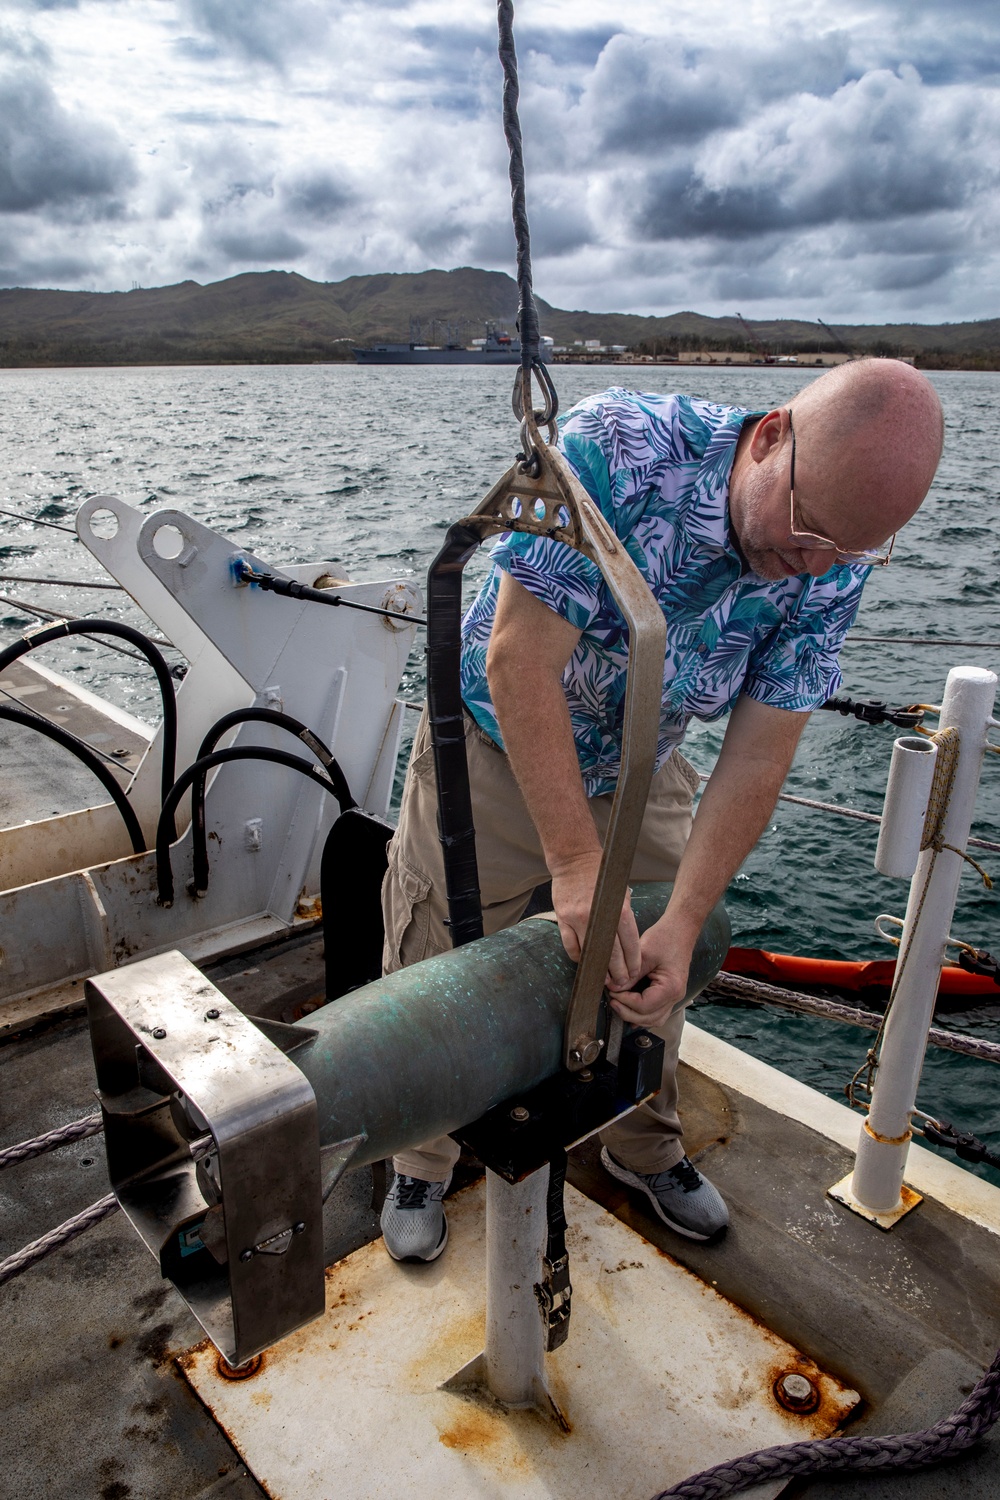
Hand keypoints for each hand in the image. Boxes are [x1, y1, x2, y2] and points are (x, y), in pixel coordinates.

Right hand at [550, 852, 641, 991]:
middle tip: (621, 983)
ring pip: (591, 953)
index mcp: (618, 908)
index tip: (634, 972)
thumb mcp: (621, 892)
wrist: (574, 859)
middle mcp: (599, 916)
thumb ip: (625, 916)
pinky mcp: (563, 919)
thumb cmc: (601, 875)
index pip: (629, 943)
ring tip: (604, 979)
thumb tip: (628, 944)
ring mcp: (579, 918)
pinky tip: (586, 962)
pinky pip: (571, 946)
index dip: (633, 961)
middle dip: (618, 972)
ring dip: (599, 969)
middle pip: (612, 953)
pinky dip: (579, 957)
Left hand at [608, 917, 694, 1027]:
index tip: (612, 992)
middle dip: (628, 1012)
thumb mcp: (644, 953)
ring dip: (635, 1016)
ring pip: (654, 1019)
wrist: (681, 929)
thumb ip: (629, 974)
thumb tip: (613, 989)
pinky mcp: (670, 993)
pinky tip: (629, 1009)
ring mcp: (674, 997)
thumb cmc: (665, 937)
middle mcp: (676, 996)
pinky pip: (657, 1012)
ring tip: (618, 1004)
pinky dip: (643, 1014)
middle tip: (612, 1000)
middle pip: (649, 1018)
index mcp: (671, 987)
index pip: (644, 1006)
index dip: (625, 1002)